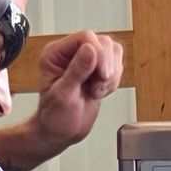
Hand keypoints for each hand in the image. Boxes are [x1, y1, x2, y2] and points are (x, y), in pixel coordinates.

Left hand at [24, 30, 124, 155]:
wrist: (61, 132)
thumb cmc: (54, 117)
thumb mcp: (63, 96)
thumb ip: (77, 71)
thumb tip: (90, 49)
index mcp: (56, 53)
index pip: (86, 37)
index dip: (99, 54)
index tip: (101, 75)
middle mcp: (71, 53)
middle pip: (103, 42)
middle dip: (106, 66)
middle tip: (98, 86)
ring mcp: (86, 60)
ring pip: (113, 51)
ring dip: (112, 73)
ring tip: (97, 90)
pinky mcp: (98, 69)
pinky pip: (117, 64)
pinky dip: (115, 79)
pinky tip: (101, 91)